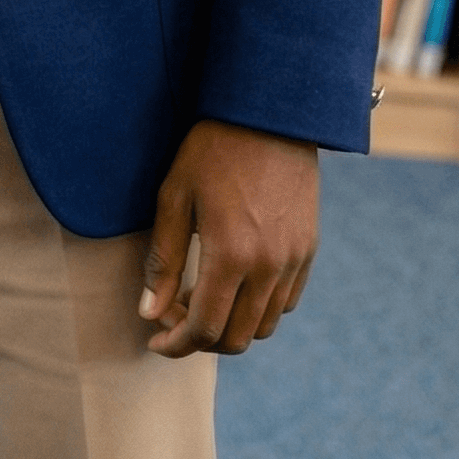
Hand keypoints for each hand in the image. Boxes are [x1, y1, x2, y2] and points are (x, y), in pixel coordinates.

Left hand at [139, 119, 317, 357]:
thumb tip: (150, 312)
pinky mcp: (308, 249)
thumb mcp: (175, 197)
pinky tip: (235, 284)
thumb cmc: (212, 149)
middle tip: (174, 316)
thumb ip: (163, 261)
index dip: (176, 345)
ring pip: (263, 326)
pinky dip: (258, 309)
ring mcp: (293, 260)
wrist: (268, 114)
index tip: (155, 339)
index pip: (205, 330)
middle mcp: (268, 267)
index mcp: (231, 256)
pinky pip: (286, 302)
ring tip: (202, 299)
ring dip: (230, 326)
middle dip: (200, 340)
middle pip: (236, 339)